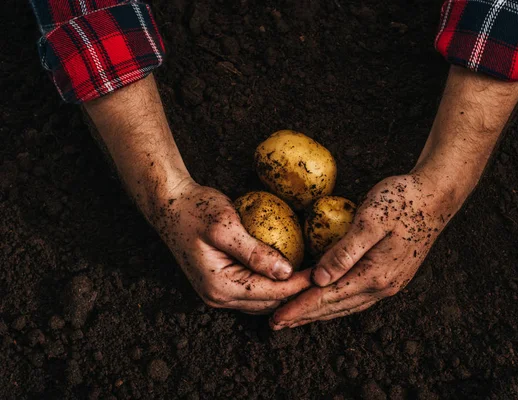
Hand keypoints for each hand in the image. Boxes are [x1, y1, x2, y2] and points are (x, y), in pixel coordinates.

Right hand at [148, 177, 310, 313]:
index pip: (270, 293)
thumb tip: (286, 272)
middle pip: (268, 303)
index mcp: (220, 286)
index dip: (299, 284)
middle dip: (296, 292)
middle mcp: (218, 297)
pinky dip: (272, 285)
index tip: (322, 273)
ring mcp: (217, 294)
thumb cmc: (196, 210)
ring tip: (310, 275)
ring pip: (262, 301)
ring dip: (285, 291)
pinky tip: (287, 271)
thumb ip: (254, 252)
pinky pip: (253, 292)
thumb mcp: (226, 227)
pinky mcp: (220, 285)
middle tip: (322, 275)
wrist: (170, 206)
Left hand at [270, 174, 461, 327]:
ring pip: (346, 305)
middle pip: (335, 307)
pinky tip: (327, 301)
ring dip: (320, 312)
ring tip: (296, 317)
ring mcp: (390, 283)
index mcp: (375, 273)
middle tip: (277, 323)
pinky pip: (357, 297)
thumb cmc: (402, 200)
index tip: (277, 318)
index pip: (328, 296)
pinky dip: (337, 303)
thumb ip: (345, 251)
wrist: (436, 195)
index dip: (300, 307)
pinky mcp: (392, 276)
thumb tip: (319, 279)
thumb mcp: (371, 219)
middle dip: (305, 316)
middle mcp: (383, 286)